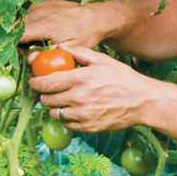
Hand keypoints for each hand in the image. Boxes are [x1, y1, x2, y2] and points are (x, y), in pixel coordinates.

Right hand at [21, 0, 115, 49]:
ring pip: (21, 20)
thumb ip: (49, 55)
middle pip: (17, 27)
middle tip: (30, 48)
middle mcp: (40, 12)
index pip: (19, 34)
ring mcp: (40, 4)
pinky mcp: (41, 1)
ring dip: (24, 30)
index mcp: (46, 25)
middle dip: (19, 39)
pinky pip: (28, 13)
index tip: (16, 53)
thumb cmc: (84, 34)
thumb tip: (30, 59)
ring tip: (37, 38)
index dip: (13, 45)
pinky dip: (30, 21)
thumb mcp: (70, 49)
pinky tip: (41, 28)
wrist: (94, 17)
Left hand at [28, 45, 156, 131]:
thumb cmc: (123, 79)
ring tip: (63, 101)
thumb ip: (79, 53)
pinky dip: (67, 118)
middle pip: (46, 100)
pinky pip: (67, 124)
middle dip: (44, 94)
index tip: (34, 81)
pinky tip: (76, 110)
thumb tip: (60, 47)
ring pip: (54, 114)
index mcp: (79, 79)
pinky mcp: (87, 128)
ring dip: (55, 107)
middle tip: (49, 91)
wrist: (142, 102)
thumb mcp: (102, 60)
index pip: (45, 83)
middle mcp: (78, 98)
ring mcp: (82, 115)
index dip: (35, 82)